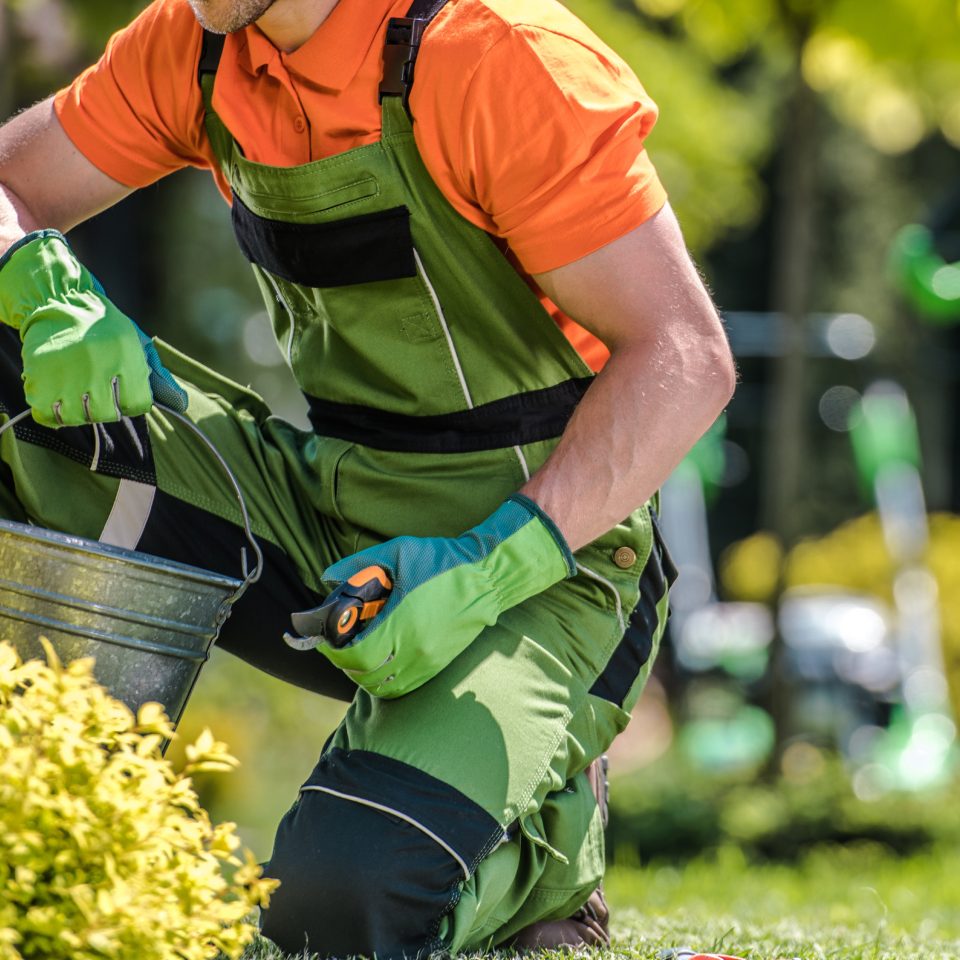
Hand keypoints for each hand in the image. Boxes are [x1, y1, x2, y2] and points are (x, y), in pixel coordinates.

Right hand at [0, 230, 186, 426]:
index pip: (137, 405)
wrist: (57, 300)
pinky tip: (56, 396)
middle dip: (105, 408)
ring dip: (78, 412)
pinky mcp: (37, 377)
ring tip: (76, 391)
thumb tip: (182, 404)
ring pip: (78, 418)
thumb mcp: (137, 344)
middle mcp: (97, 365)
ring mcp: (65, 372)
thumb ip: (159, 377)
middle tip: (96, 390)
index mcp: (125, 356)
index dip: (131, 402)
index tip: (121, 389)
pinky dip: (52, 413)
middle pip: (107, 415)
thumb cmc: (104, 328)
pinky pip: (47, 416)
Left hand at [291, 495, 575, 697]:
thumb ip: (360, 565)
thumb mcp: (399, 552)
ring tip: (359, 656)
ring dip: (365, 676)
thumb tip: (329, 575)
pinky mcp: (439, 664)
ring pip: (385, 686)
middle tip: (338, 648)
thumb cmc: (443, 561)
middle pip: (366, 676)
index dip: (336, 653)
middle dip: (346, 665)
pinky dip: (386, 681)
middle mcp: (414, 649)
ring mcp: (429, 660)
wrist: (487, 575)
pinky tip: (381, 661)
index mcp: (402, 623)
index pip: (357, 655)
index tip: (326, 642)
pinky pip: (405, 685)